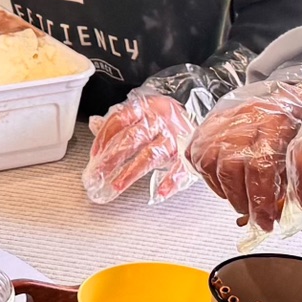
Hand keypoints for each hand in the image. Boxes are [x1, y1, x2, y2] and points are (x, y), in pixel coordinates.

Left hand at [85, 90, 198, 204]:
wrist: (206, 114)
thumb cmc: (169, 118)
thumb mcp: (145, 112)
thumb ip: (120, 120)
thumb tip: (94, 124)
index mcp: (147, 108)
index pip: (120, 120)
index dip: (104, 138)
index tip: (94, 156)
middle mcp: (161, 121)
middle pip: (132, 138)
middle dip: (112, 158)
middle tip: (97, 174)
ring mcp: (176, 137)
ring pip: (151, 154)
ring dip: (132, 171)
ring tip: (117, 186)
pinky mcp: (189, 153)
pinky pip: (180, 168)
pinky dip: (171, 181)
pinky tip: (160, 193)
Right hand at [185, 70, 301, 228]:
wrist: (282, 97)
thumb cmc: (295, 125)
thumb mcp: (299, 150)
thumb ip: (287, 181)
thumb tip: (275, 213)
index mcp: (271, 126)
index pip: (259, 172)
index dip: (261, 204)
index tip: (266, 222)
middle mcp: (241, 123)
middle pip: (232, 173)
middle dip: (244, 203)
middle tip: (254, 215)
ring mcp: (219, 125)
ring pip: (212, 169)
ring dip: (228, 193)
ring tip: (242, 200)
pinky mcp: (205, 129)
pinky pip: (199, 161)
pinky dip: (211, 178)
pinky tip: (226, 183)